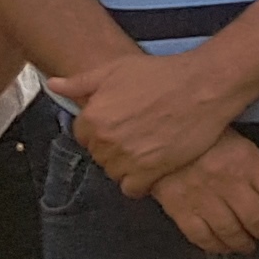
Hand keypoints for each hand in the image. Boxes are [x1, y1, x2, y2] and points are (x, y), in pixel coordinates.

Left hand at [49, 48, 241, 195]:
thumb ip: (81, 82)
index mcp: (93, 116)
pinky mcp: (151, 171)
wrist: (204, 87)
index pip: (82, 135)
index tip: (118, 125)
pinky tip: (151, 168)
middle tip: (135, 135)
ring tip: (145, 150)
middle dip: (112, 148)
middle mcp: (106, 140)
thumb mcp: (116, 70)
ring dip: (125, 165)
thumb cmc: (162, 74)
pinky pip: (132, 188)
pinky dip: (138, 182)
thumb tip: (54, 84)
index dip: (100, 129)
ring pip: (113, 172)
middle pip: (98, 155)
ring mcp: (128, 158)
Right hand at [151, 135, 258, 255]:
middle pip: (258, 218)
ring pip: (232, 232)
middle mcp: (227, 181)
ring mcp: (202, 197)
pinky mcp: (178, 208)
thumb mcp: (233, 135)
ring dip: (244, 243)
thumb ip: (254, 161)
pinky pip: (201, 236)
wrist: (150, 132)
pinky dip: (215, 246)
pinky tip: (222, 247)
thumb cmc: (199, 132)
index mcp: (246, 160)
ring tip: (248, 245)